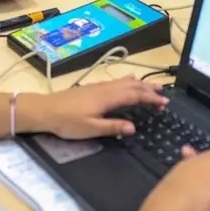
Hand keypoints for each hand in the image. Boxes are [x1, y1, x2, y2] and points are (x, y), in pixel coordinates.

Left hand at [22, 77, 167, 139]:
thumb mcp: (90, 129)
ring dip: (141, 84)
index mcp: (108, 98)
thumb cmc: (67, 122)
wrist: (45, 110)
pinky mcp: (94, 87)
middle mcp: (106, 88)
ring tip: (153, 87)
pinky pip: (117, 81)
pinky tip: (129, 81)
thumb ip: (112, 127)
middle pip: (132, 86)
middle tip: (164, 95)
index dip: (150, 99)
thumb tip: (133, 127)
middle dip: (149, 90)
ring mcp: (99, 86)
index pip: (135, 96)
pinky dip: (129, 81)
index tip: (164, 103)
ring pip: (125, 81)